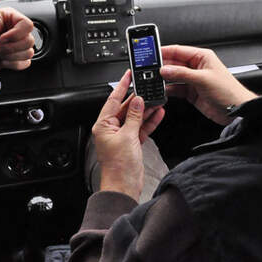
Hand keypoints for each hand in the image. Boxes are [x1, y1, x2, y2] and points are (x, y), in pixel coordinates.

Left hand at [0, 0, 34, 75]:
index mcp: (9, 19)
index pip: (28, 25)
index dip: (16, 34)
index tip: (2, 36)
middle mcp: (12, 31)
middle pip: (30, 40)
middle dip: (11, 47)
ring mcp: (13, 45)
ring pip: (29, 51)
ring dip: (11, 56)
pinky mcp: (13, 58)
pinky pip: (26, 62)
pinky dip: (13, 64)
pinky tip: (1, 60)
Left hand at [92, 70, 165, 200]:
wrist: (124, 186)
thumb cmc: (118, 166)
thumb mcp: (128, 136)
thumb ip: (134, 116)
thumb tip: (137, 101)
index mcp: (103, 125)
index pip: (113, 100)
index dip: (121, 86)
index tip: (128, 75)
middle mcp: (111, 129)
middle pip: (125, 108)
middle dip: (138, 99)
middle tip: (148, 89)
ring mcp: (122, 136)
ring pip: (135, 117)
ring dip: (146, 109)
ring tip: (157, 100)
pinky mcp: (132, 142)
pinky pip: (141, 127)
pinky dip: (149, 121)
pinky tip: (158, 114)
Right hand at [160, 45, 256, 124]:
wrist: (236, 111)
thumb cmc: (229, 91)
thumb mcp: (203, 79)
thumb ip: (182, 74)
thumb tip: (166, 69)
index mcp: (202, 57)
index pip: (178, 50)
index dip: (164, 51)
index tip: (151, 54)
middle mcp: (197, 67)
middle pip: (174, 63)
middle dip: (162, 66)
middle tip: (148, 70)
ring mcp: (193, 80)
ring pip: (173, 77)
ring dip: (164, 79)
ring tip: (153, 81)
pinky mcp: (192, 93)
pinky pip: (176, 89)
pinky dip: (168, 90)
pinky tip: (162, 91)